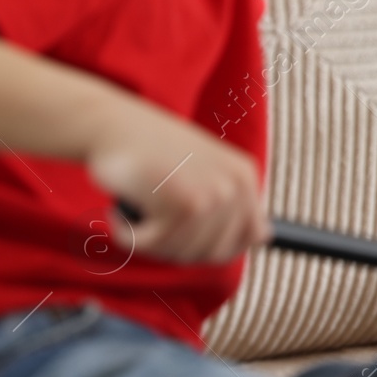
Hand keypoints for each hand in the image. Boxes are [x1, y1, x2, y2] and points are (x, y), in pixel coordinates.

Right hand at [84, 96, 269, 263]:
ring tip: (138, 207)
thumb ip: (232, 203)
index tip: (186, 232)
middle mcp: (235, 185)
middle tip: (152, 218)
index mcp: (244, 175)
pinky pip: (153, 246)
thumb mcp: (204, 171)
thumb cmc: (149, 149)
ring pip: (181, 253)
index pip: (251, 237)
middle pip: (213, 253)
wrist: (111, 123)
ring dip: (149, 241)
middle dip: (177, 246)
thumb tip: (265, 238)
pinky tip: (122, 210)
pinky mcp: (182, 205)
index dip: (216, 246)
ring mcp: (212, 195)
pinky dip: (128, 235)